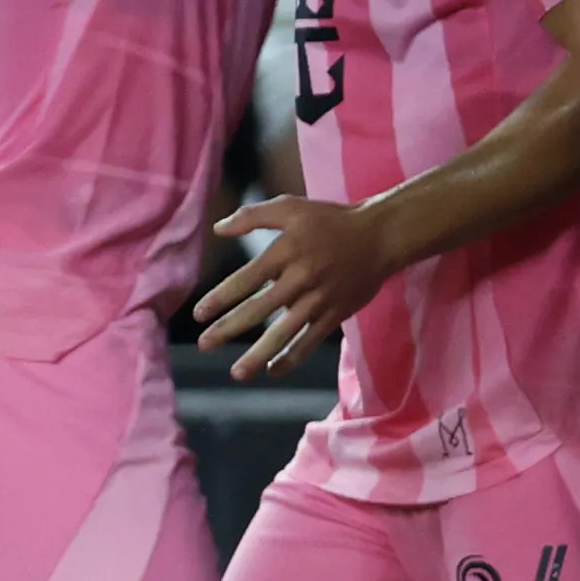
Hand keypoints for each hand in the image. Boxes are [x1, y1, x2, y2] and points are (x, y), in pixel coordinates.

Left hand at [192, 194, 407, 380]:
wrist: (380, 237)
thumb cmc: (330, 220)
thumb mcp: (291, 207)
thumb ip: (253, 216)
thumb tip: (218, 228)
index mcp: (286, 251)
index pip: (246, 279)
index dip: (221, 298)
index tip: (199, 314)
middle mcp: (301, 278)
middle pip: (259, 309)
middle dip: (229, 329)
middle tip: (205, 345)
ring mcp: (319, 300)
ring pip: (284, 333)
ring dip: (258, 354)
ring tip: (237, 373)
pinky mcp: (334, 314)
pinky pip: (310, 341)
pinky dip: (291, 358)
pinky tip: (272, 370)